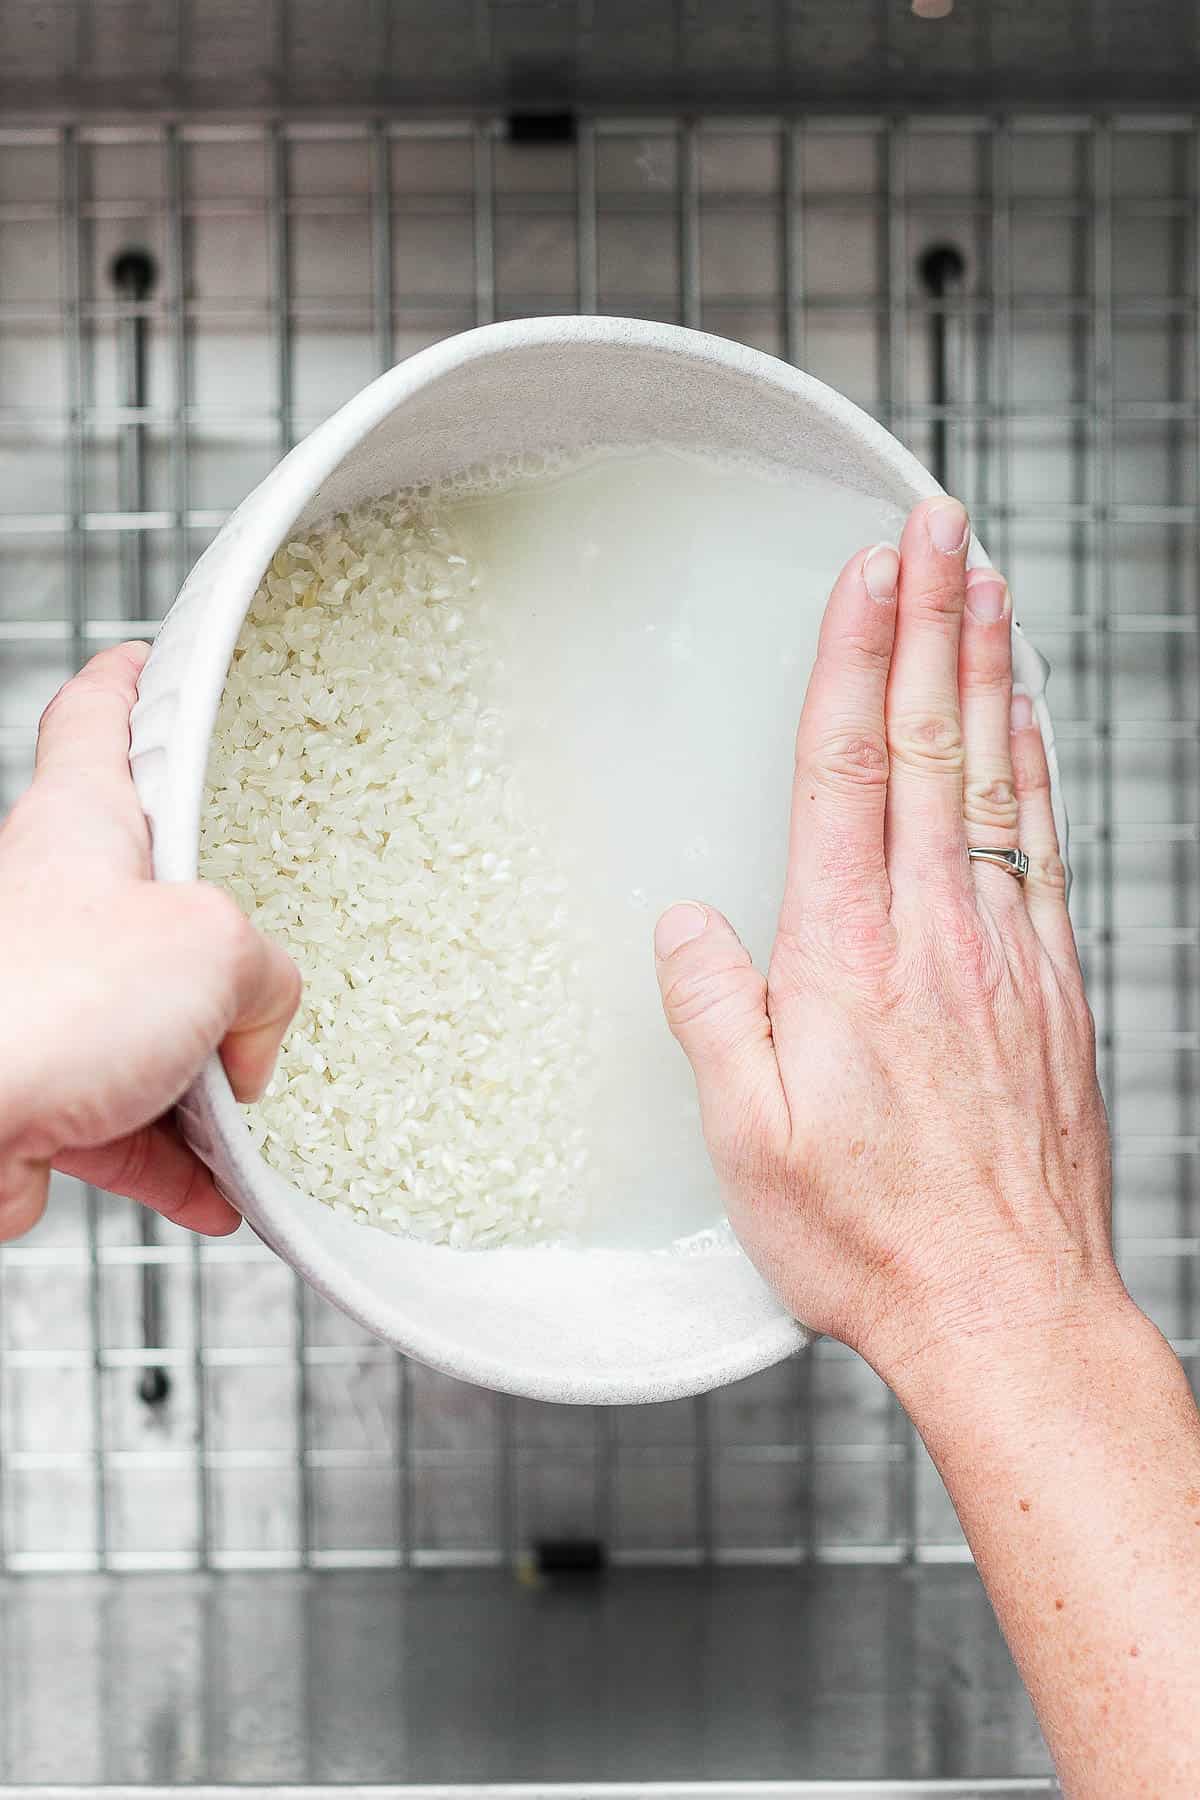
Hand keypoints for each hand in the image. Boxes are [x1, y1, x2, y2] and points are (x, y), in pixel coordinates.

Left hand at [0, 643, 300, 1240]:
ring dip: (207, 1070)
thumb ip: (266, 976)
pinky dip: (177, 1156)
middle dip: (215, 929)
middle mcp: (52, 901)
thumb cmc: (42, 1006)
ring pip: (144, 1019)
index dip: (129, 681)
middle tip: (264, 945)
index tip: (149, 661)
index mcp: (81, 825)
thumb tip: (255, 1033)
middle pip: (143, 889)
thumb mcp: (213, 949)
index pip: (96, 717)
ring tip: (253, 1106)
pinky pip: (124, 1116)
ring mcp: (43, 996)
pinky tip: (222, 1193)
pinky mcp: (37, 1085)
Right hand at [654, 497, 1118, 1383]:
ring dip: (988, 669)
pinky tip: (1028, 720)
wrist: (1009, 1308)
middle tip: (937, 525)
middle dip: (929, 620)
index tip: (870, 572)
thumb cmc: (872, 1237)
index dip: (857, 659)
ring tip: (987, 582)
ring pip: (995, 777)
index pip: (849, 770)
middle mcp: (936, 935)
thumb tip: (688, 922)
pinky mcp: (1052, 987)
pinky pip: (1042, 844)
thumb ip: (713, 1015)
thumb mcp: (748, 1142)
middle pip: (929, 744)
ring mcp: (1006, 953)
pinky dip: (1035, 764)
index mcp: (849, 959)